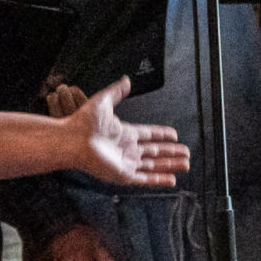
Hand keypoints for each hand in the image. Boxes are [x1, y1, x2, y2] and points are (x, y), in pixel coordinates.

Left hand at [59, 77, 189, 186]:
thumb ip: (117, 91)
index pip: (149, 134)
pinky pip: (145, 179)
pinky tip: (172, 180)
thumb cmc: (84, 121)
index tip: (174, 135)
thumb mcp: (104, 101)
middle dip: (171, 153)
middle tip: (187, 153)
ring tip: (186, 165)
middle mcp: (127, 149)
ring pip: (154, 166)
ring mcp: (126, 163)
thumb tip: (127, 79)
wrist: (73, 139)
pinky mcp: (123, 175)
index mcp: (125, 133)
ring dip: (170, 166)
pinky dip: (159, 180)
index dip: (162, 135)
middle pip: (155, 152)